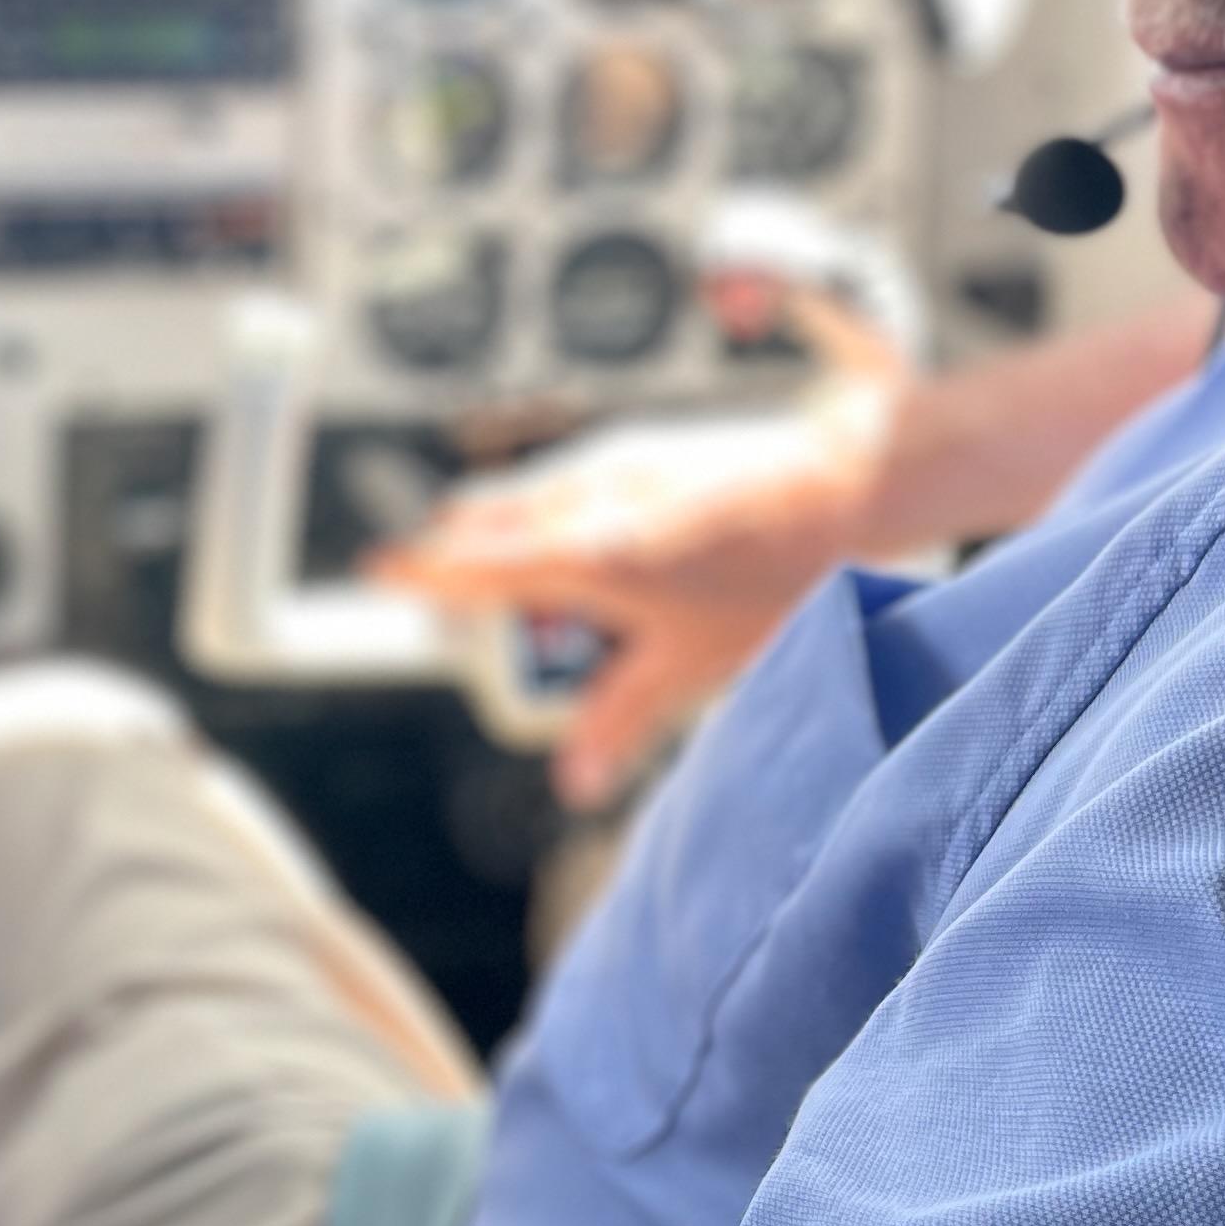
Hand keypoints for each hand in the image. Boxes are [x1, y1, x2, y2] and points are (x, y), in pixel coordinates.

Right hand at [373, 287, 899, 810]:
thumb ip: (622, 718)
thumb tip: (572, 780)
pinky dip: (553, 512)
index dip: (422, 570)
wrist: (850, 483)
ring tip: (520, 585)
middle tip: (456, 611)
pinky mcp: (642, 445)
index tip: (374, 569)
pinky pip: (568, 479)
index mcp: (591, 555)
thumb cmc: (779, 580)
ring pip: (527, 496)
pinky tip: (585, 543)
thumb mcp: (695, 666)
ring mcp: (615, 462)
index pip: (477, 563)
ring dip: (507, 534)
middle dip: (460, 561)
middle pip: (486, 523)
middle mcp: (591, 498)